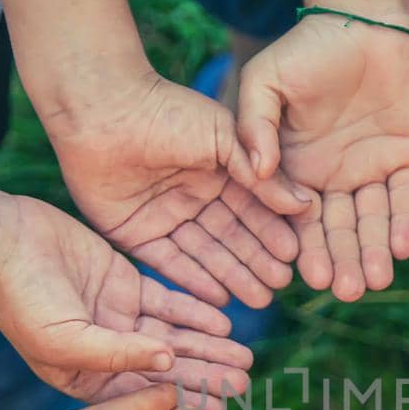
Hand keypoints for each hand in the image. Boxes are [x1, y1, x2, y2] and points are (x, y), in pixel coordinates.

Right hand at [0, 195, 252, 409]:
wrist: (1, 241)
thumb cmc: (21, 299)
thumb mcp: (65, 340)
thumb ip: (117, 355)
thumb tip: (168, 364)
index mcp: (85, 378)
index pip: (142, 397)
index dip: (180, 404)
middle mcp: (106, 353)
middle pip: (165, 370)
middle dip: (204, 376)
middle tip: (243, 384)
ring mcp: (118, 318)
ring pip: (173, 337)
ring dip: (208, 347)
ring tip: (245, 358)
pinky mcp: (127, 285)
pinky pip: (170, 303)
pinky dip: (197, 312)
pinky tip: (226, 323)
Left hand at [49, 73, 309, 308]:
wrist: (104, 109)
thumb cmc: (168, 111)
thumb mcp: (224, 138)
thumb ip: (260, 175)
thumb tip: (304, 204)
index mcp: (217, 171)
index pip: (251, 208)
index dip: (272, 232)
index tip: (294, 256)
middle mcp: (192, 198)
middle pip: (230, 237)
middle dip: (256, 262)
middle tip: (279, 286)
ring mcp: (163, 217)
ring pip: (204, 254)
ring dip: (232, 277)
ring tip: (259, 300)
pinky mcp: (133, 234)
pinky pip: (168, 263)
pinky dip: (193, 281)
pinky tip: (219, 298)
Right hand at [238, 15, 408, 300]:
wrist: (362, 20)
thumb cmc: (305, 49)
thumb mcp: (266, 81)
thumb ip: (255, 124)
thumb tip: (256, 170)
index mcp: (297, 171)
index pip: (299, 219)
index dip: (304, 247)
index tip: (306, 276)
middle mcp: (336, 180)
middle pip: (341, 230)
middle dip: (344, 260)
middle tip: (347, 291)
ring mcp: (373, 172)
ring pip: (377, 220)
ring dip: (377, 250)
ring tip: (378, 280)